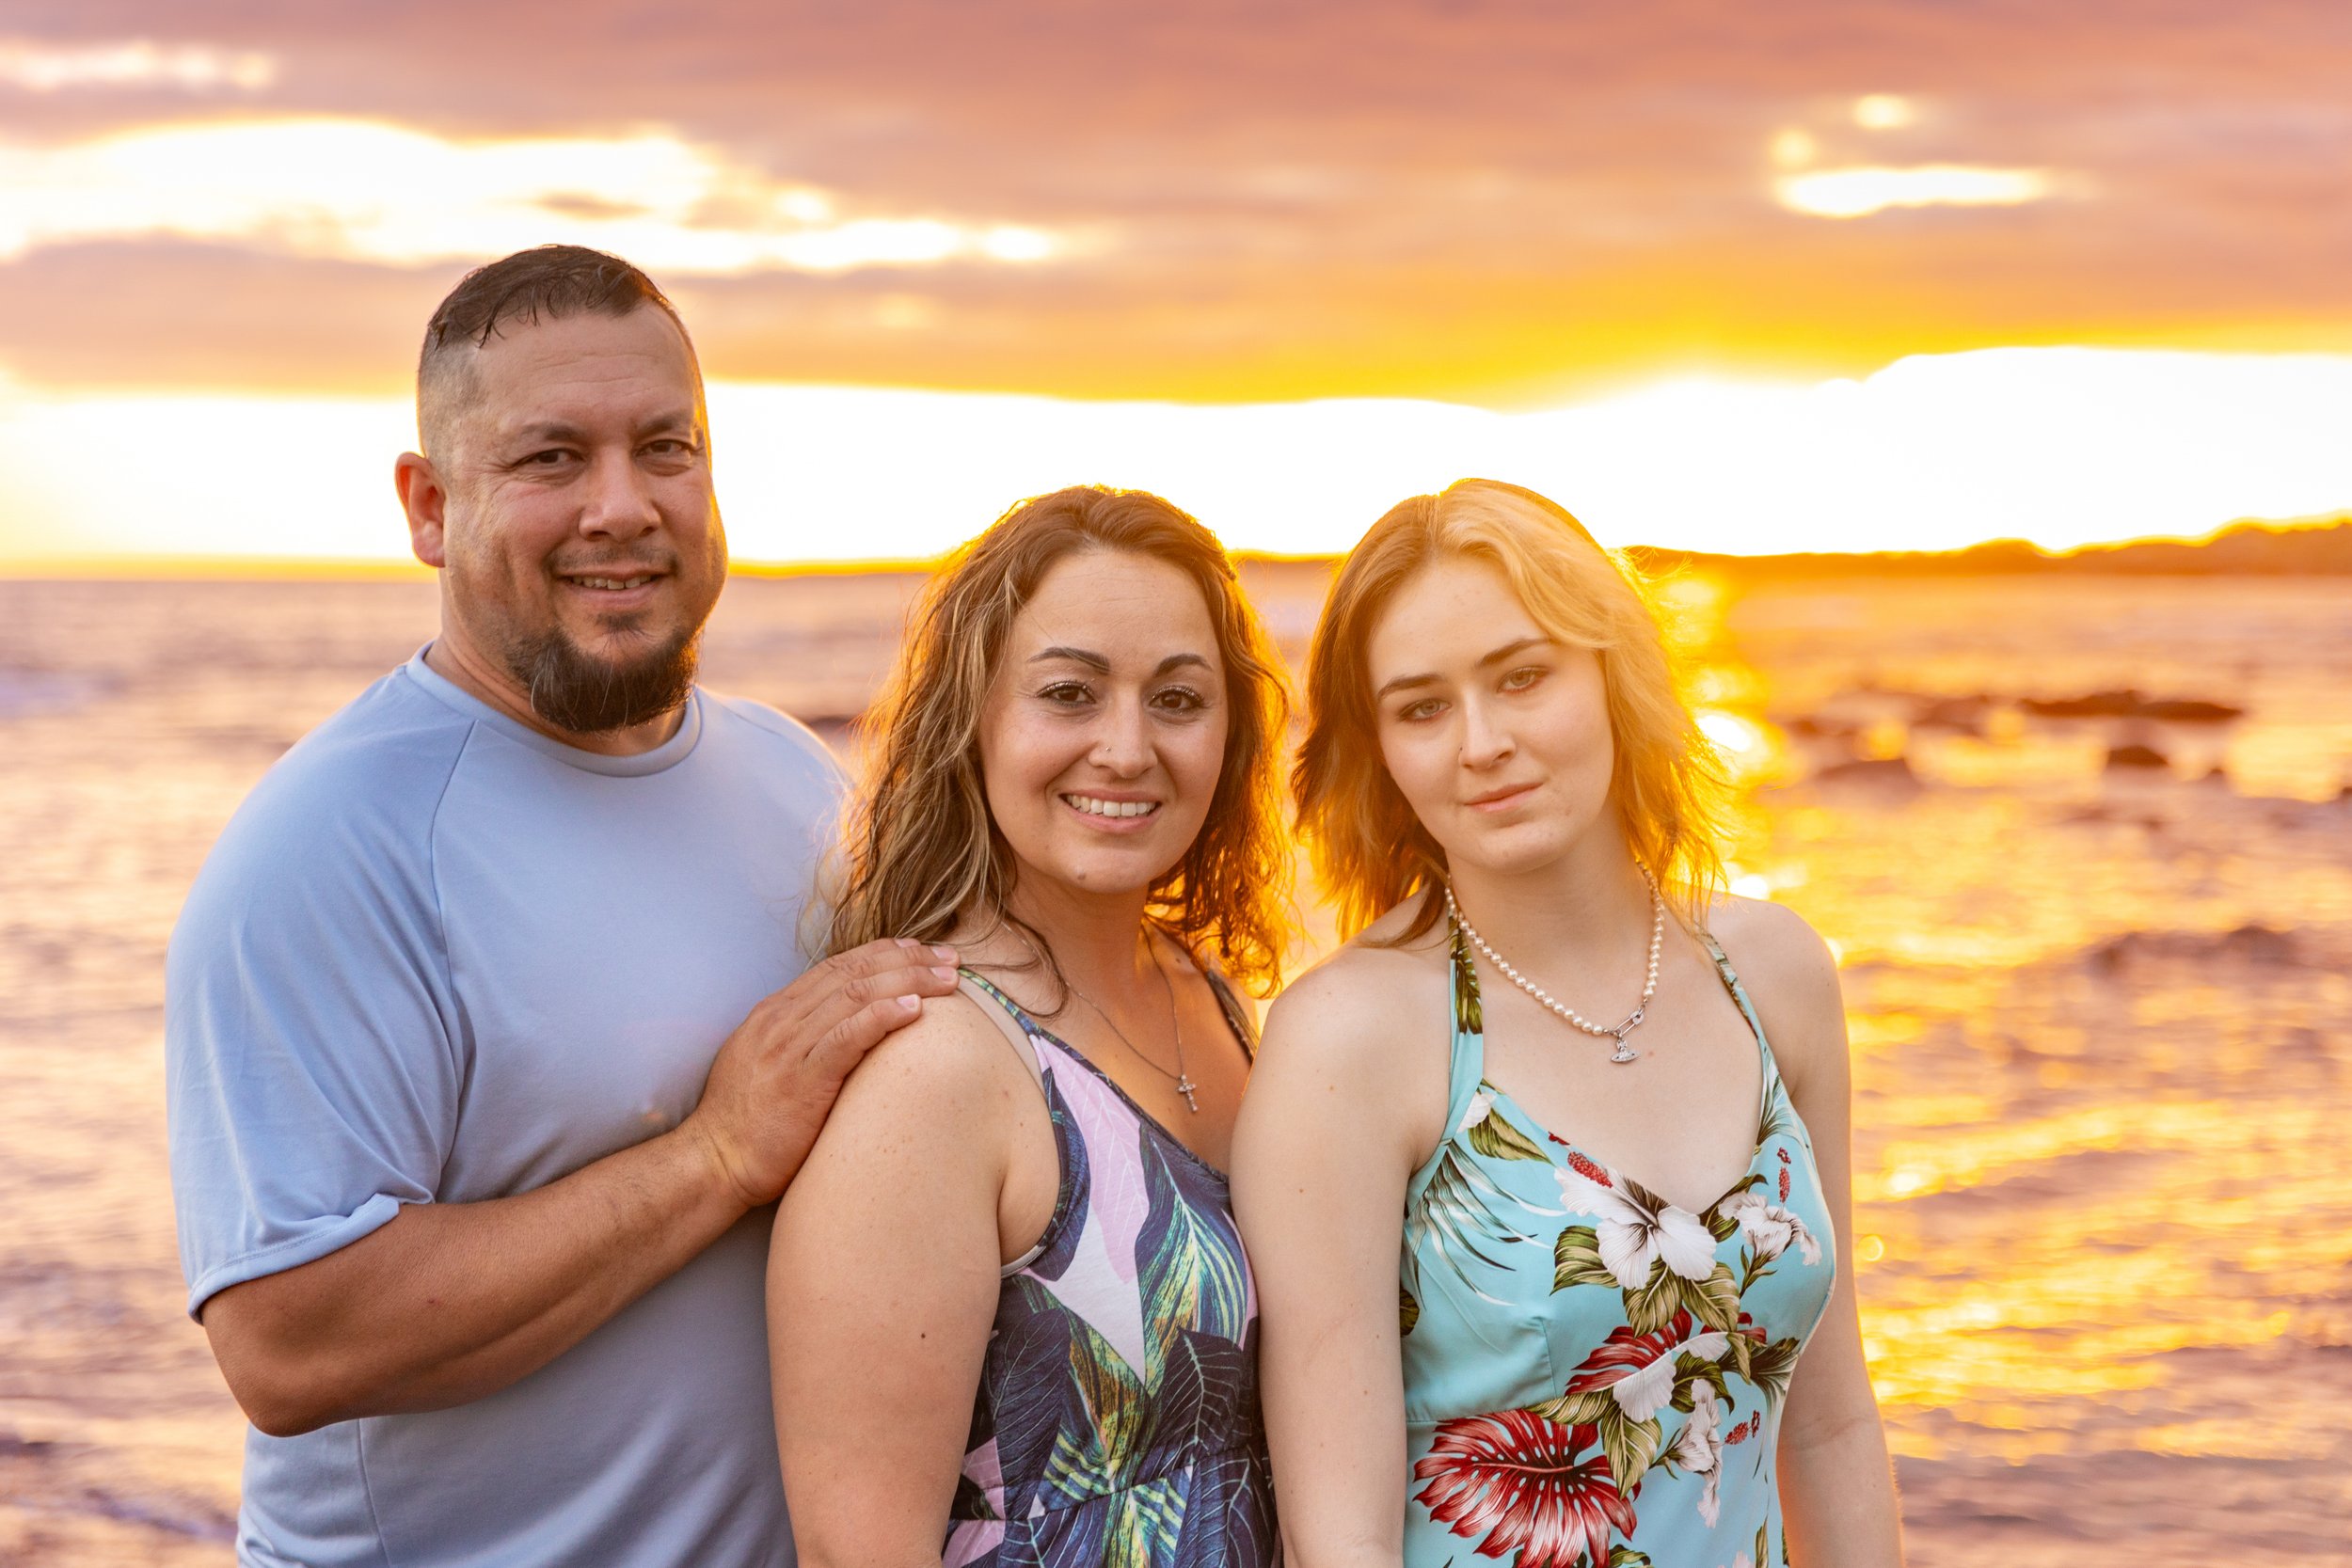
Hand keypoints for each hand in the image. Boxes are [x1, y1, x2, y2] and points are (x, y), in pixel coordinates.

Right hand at [685, 938, 961, 1208]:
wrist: (715, 1163)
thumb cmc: (748, 1124)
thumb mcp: (770, 1065)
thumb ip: (803, 1040)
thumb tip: (849, 1030)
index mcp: (776, 1013)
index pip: (838, 967)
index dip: (884, 953)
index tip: (922, 951)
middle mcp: (782, 1021)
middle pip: (853, 973)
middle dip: (907, 960)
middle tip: (950, 959)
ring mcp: (789, 1048)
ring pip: (855, 995)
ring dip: (908, 981)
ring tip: (947, 980)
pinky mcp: (800, 1080)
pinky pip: (846, 1037)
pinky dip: (882, 1016)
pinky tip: (914, 1008)